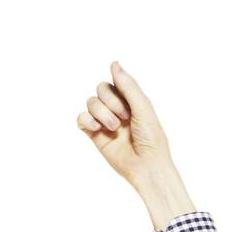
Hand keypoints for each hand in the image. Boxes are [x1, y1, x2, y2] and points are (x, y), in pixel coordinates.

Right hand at [76, 62, 192, 224]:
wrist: (147, 167)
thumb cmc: (152, 140)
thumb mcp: (143, 108)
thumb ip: (128, 86)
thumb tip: (114, 63)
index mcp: (130, 102)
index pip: (114, 82)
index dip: (118, 89)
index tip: (129, 105)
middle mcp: (117, 110)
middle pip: (100, 89)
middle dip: (110, 101)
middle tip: (124, 118)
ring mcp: (105, 122)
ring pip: (91, 103)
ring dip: (101, 113)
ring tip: (114, 128)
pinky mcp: (95, 135)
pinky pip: (81, 119)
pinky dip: (85, 120)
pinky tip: (95, 127)